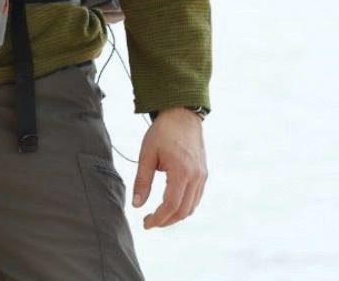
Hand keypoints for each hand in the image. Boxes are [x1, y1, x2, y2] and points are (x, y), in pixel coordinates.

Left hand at [132, 109, 206, 228]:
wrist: (182, 116)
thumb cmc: (162, 133)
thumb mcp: (146, 154)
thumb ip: (142, 180)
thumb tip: (136, 204)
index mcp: (182, 172)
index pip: (171, 205)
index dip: (158, 218)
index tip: (145, 223)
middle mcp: (196, 177)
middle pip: (184, 211)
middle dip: (166, 220)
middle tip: (149, 222)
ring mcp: (202, 177)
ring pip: (191, 207)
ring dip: (175, 215)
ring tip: (157, 215)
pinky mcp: (203, 175)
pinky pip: (195, 198)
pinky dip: (183, 206)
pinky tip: (169, 204)